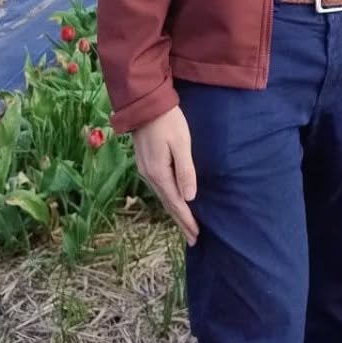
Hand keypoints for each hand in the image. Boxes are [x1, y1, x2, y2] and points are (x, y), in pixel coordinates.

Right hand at [132, 106, 198, 245]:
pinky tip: (174, 201)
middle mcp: (149, 175)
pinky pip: (160, 188)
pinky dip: (169, 199)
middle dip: (181, 221)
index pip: (176, 203)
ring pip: (163, 197)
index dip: (186, 220)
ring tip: (185, 224)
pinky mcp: (146, 163)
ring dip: (175, 211)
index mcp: (159, 173)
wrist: (145, 104)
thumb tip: (189, 198)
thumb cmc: (168, 121)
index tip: (196, 235)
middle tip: (192, 238)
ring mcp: (145, 170)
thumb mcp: (181, 144)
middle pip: (168, 204)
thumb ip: (185, 170)